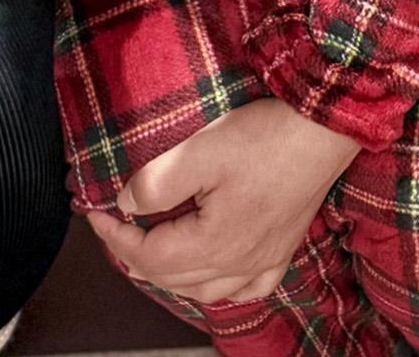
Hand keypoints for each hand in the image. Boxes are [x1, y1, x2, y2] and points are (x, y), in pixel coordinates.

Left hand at [86, 98, 360, 303]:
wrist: (325, 128)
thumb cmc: (265, 136)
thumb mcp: (200, 150)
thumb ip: (157, 182)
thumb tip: (126, 203)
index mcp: (214, 244)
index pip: (148, 255)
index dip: (114, 236)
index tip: (93, 212)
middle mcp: (239, 262)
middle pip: (173, 277)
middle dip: (135, 256)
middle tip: (114, 229)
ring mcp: (265, 258)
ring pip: (206, 289)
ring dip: (171, 276)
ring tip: (150, 252)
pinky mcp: (284, 246)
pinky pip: (248, 286)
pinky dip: (222, 287)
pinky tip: (215, 274)